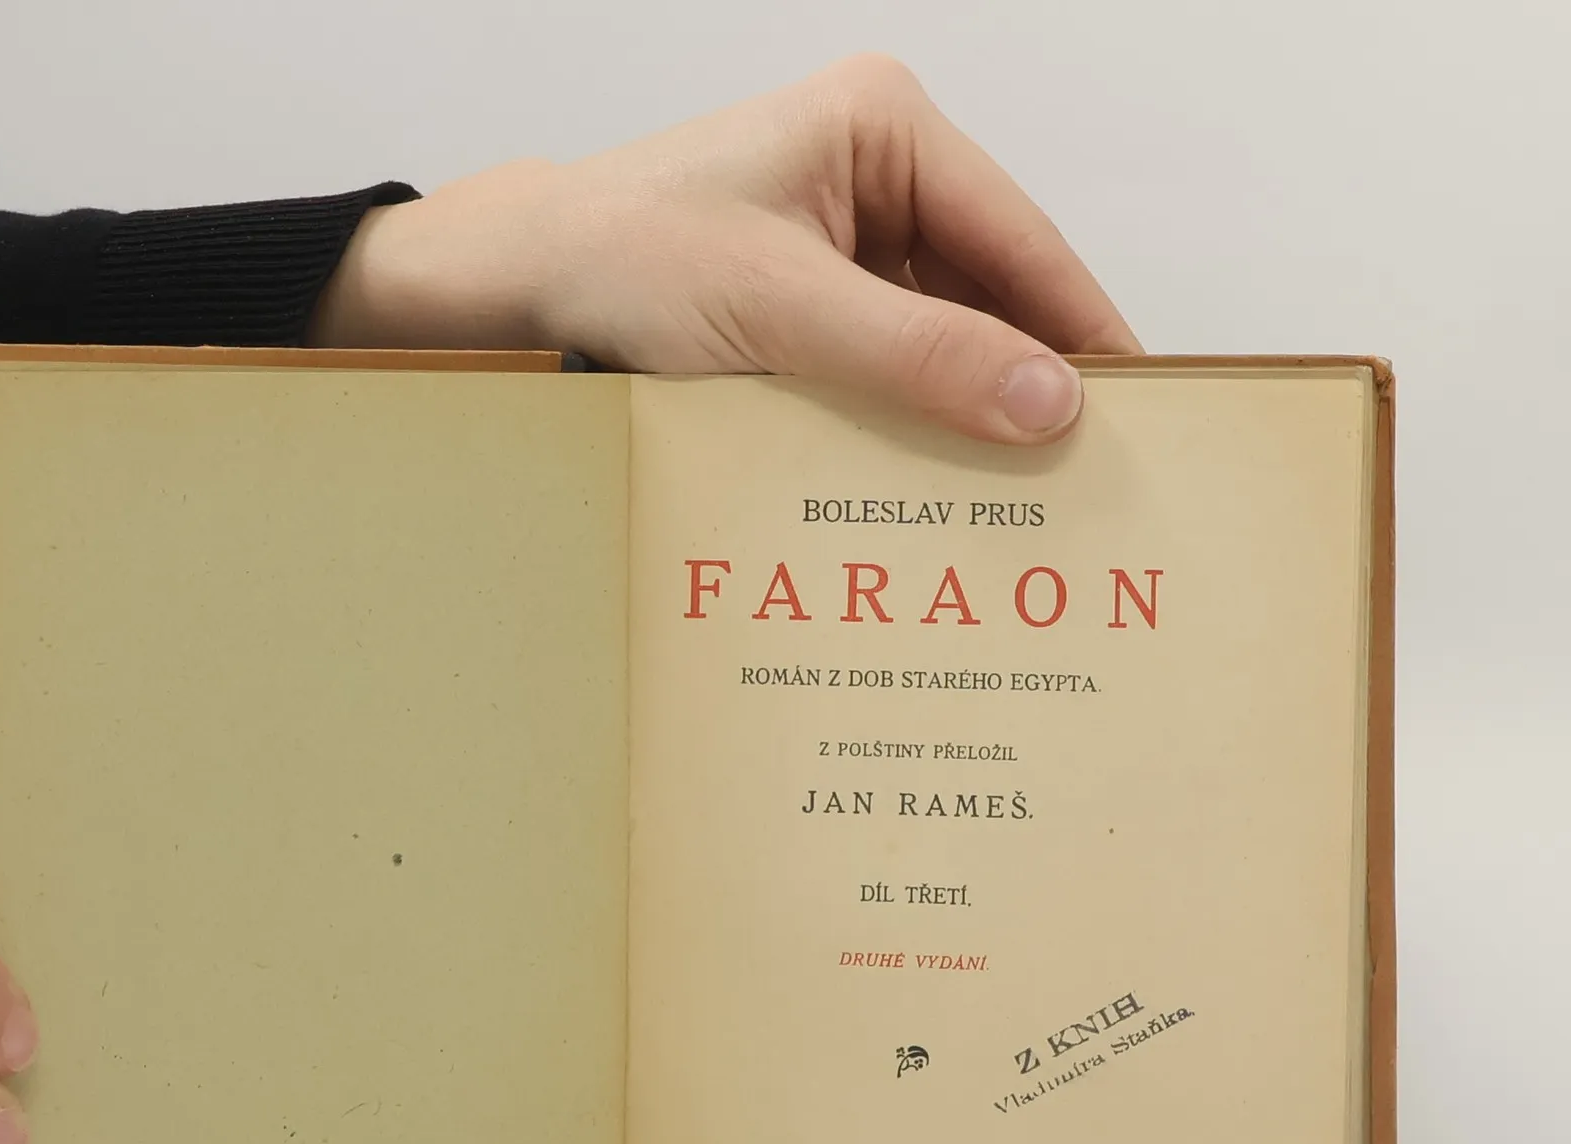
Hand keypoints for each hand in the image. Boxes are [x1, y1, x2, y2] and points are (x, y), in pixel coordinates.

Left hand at [311, 54, 1140, 443]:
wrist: (516, 287)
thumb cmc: (626, 260)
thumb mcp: (779, 309)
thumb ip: (916, 355)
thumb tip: (1048, 403)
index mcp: (886, 130)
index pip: (1019, 241)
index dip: (1080, 332)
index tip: (1139, 413)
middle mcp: (879, 176)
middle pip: (990, 292)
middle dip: (1028, 382)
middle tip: (1089, 480)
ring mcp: (846, 242)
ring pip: (942, 339)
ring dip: (968, 415)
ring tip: (1023, 501)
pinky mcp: (812, 305)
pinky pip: (888, 366)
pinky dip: (910, 422)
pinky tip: (935, 486)